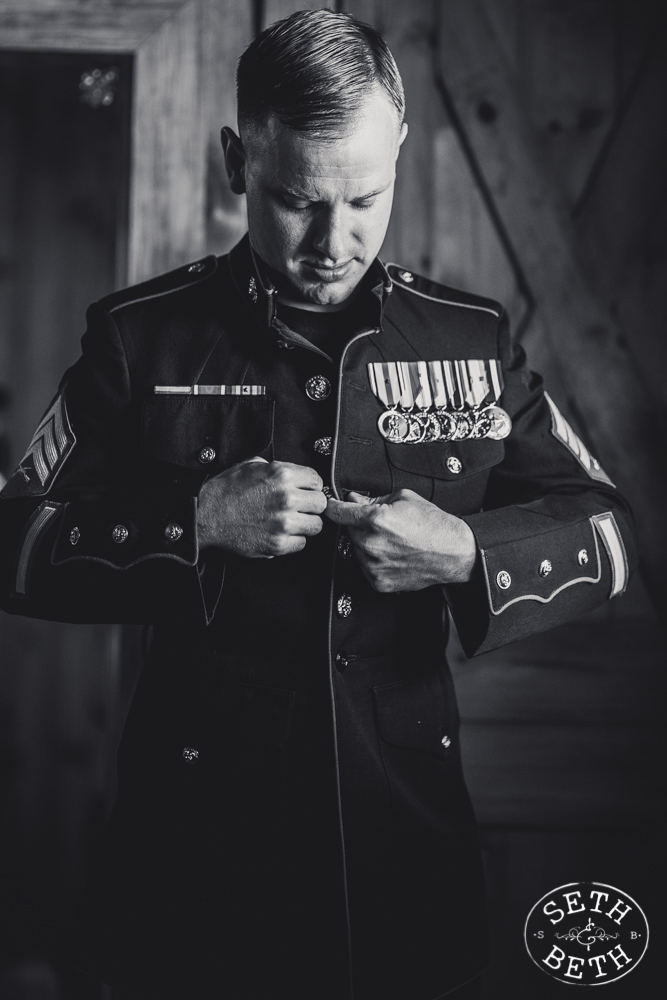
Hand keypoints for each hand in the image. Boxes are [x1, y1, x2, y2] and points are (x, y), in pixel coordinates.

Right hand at [197, 457, 326, 557]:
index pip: (317, 480)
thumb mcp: (250, 465)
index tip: (307, 492)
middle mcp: (285, 498)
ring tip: (291, 521)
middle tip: (300, 508)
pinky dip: (294, 540)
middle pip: (321, 503)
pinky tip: (281, 533)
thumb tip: (291, 473)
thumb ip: (275, 467)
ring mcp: (283, 522)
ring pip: (316, 525)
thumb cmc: (225, 492)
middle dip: (312, 505)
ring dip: (306, 524)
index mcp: (281, 475)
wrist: (206, 516)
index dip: (312, 487)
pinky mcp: (278, 543)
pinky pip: (302, 543)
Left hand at [324, 488, 476, 591]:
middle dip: (359, 525)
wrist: (453, 552)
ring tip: (393, 540)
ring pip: (356, 549)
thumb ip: (372, 499)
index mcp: (375, 520)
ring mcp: (373, 565)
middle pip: (348, 531)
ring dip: (367, 544)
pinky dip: (374, 561)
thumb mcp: (403, 498)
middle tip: (383, 524)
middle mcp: (371, 544)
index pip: (338, 512)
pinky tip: (393, 554)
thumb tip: (352, 499)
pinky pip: (365, 567)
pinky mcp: (378, 582)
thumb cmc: (433, 524)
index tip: (330, 506)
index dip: (332, 506)